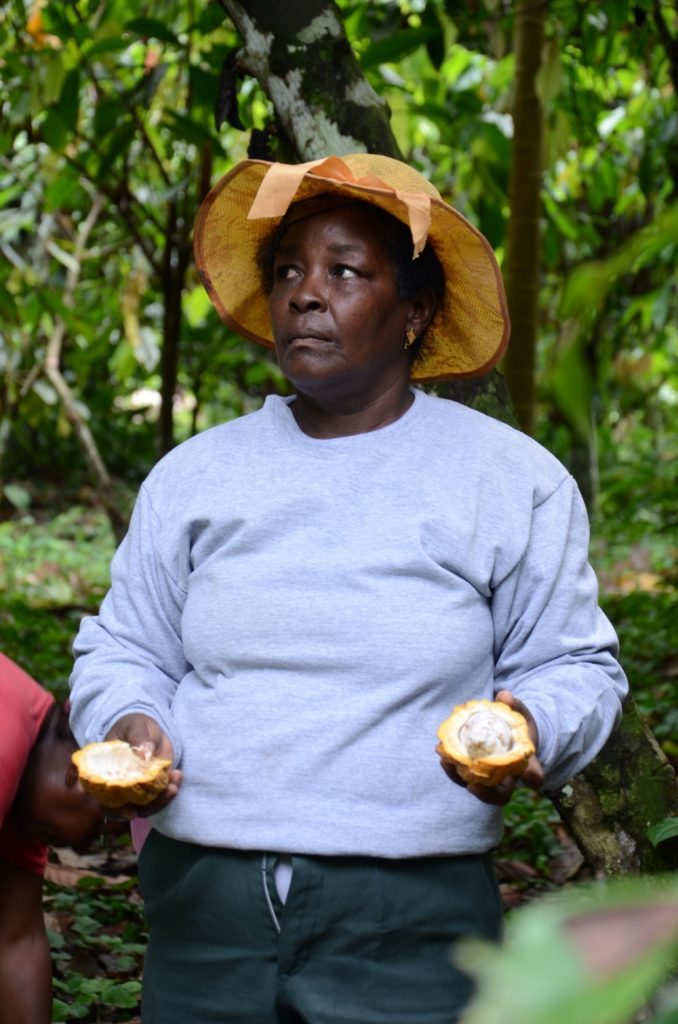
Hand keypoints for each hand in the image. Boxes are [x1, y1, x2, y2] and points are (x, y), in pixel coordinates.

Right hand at [103, 713, 182, 818]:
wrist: (148, 727)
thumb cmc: (133, 726)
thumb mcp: (135, 727)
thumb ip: (138, 739)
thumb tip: (142, 756)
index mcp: (106, 775)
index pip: (104, 799)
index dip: (114, 810)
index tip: (130, 812)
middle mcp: (121, 786)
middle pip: (129, 809)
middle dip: (148, 807)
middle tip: (166, 793)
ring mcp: (138, 788)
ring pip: (147, 806)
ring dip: (162, 800)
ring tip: (175, 784)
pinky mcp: (155, 785)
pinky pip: (161, 795)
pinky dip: (171, 790)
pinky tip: (178, 775)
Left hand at [438, 689, 543, 806]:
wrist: (506, 735)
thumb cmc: (516, 726)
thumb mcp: (519, 713)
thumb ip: (513, 705)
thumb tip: (504, 695)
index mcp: (527, 765)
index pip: (534, 776)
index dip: (531, 776)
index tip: (526, 774)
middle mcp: (509, 779)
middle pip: (501, 795)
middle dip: (487, 794)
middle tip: (473, 785)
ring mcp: (491, 781)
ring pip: (478, 789)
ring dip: (461, 779)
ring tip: (448, 764)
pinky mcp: (474, 776)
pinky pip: (463, 777)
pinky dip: (452, 768)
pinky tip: (443, 757)